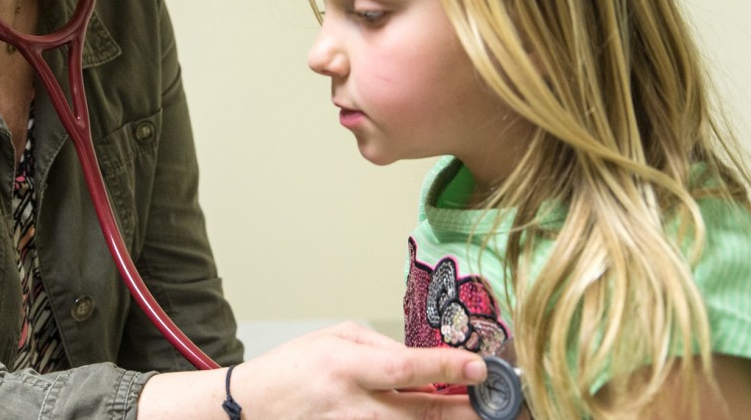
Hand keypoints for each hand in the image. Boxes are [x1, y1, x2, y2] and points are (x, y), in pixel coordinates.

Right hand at [219, 322, 489, 419]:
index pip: (405, 368)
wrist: (250, 410)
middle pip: (422, 414)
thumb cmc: (292, 371)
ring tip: (474, 413)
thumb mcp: (334, 338)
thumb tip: (427, 361)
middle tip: (500, 405)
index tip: (479, 366)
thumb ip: (383, 347)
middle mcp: (352, 406)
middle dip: (467, 412)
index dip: (446, 367)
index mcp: (346, 366)